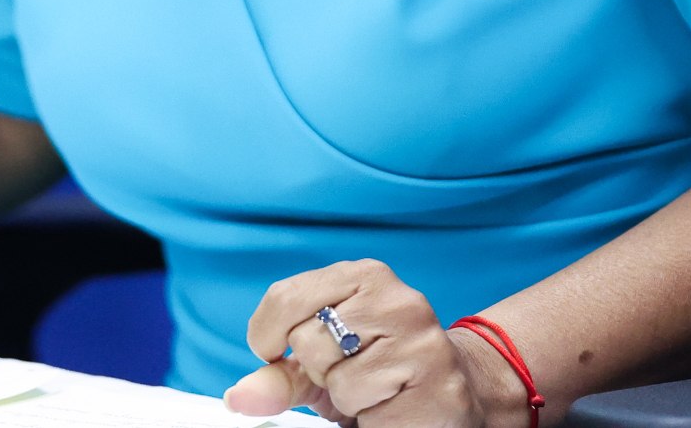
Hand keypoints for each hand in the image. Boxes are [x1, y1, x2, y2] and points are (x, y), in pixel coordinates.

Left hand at [224, 259, 522, 427]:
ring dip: (346, 397)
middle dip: (318, 371)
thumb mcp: (322, 368)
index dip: (267, 334)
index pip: (285, 297)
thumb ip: (280, 374)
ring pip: (337, 377)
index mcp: (363, 276)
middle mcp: (394, 297)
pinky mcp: (435, 376)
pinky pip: (366, 402)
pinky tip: (392, 405)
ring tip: (375, 391)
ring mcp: (419, 335)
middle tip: (351, 375)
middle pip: (307, 341)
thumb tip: (238, 397)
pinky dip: (369, 415)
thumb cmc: (378, 377)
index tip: (274, 351)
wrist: (452, 399)